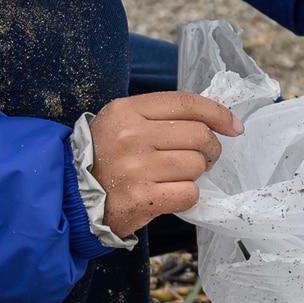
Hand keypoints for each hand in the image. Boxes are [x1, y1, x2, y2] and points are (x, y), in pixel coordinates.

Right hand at [85, 91, 241, 231]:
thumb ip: (159, 116)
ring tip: (178, 177)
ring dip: (195, 174)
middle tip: (201, 159)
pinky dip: (187, 195)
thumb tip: (213, 119)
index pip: (186, 103)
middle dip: (209, 149)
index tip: (233, 127)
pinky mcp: (141, 199)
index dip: (218, 114)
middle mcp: (131, 135)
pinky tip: (171, 195)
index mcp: (126, 111)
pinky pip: (188, 193)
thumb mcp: (121, 123)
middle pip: (198, 135)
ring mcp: (135, 168)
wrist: (69, 195)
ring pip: (195, 165)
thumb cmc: (103, 157)